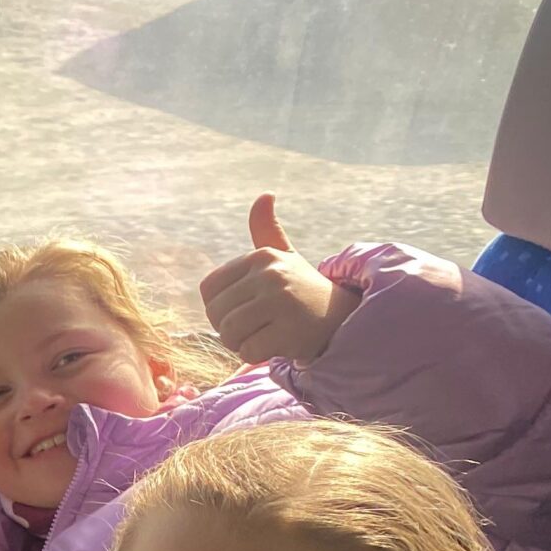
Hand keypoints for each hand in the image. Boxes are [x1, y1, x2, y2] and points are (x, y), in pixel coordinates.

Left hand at [199, 193, 361, 364]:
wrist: (341, 317)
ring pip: (229, 333)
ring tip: (264, 334)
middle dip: (228, 328)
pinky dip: (256, 355)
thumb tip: (264, 195)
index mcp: (262, 257)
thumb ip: (266, 231)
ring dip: (240, 343)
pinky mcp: (290, 329)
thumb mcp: (284, 257)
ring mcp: (281, 301)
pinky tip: (276, 345)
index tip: (242, 308)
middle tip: (255, 326)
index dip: (218, 307)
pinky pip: (248, 351)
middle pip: (216, 314)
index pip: (208, 288)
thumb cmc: (302, 288)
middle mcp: (271, 274)